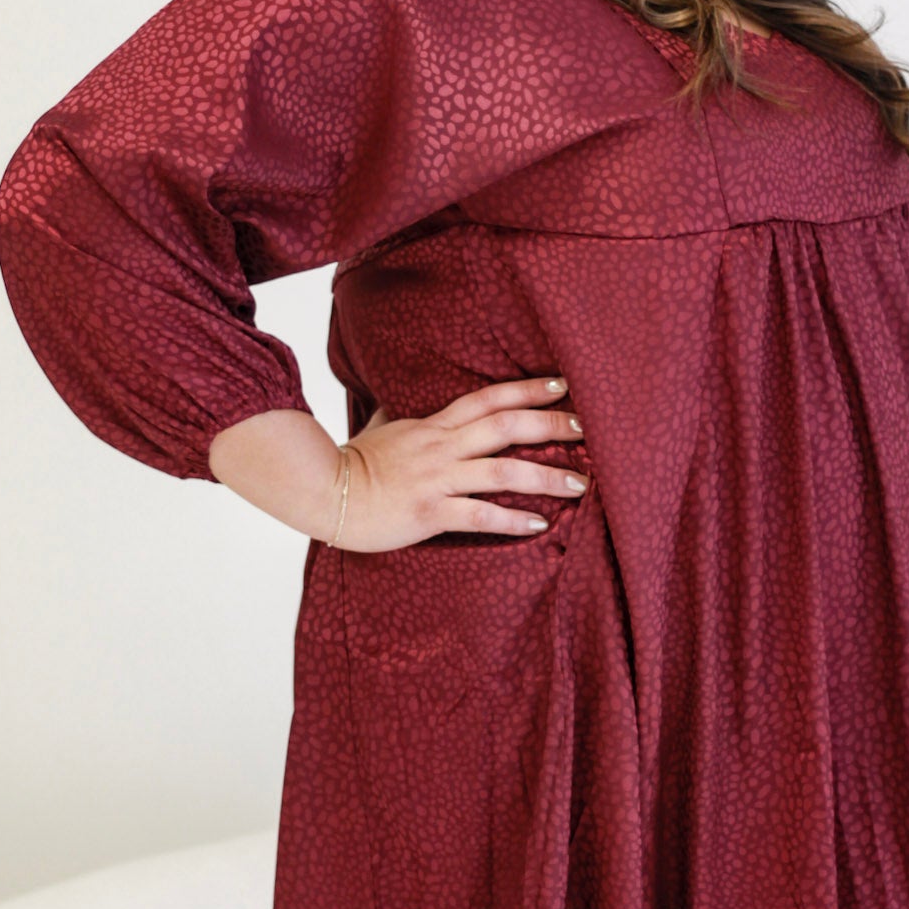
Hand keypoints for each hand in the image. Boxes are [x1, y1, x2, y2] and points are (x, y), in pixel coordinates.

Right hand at [329, 376, 587, 552]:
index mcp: (433, 425)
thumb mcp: (379, 428)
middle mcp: (441, 447)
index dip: (526, 390)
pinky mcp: (429, 513)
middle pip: (505, 426)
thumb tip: (398, 403)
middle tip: (586, 427)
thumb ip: (398, 415)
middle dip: (549, 424)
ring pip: (501, 471)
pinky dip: (512, 518)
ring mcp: (436, 479)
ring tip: (580, 484)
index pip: (488, 398)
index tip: (562, 385)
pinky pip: (479, 514)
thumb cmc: (352, 463)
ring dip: (545, 476)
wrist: (322, 493)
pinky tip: (539, 524)